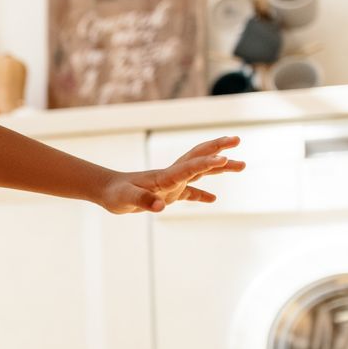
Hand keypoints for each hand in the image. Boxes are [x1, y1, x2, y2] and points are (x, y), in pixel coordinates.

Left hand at [100, 136, 243, 213]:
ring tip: (242, 164)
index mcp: (164, 177)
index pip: (189, 168)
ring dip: (220, 167)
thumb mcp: (125, 198)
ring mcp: (171, 184)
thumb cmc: (114, 193)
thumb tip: (160, 207)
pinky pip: (190, 191)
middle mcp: (171, 177)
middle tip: (238, 141)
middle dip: (218, 149)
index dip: (206, 163)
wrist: (105, 190)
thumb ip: (142, 200)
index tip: (224, 158)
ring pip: (200, 172)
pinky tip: (214, 199)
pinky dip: (202, 194)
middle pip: (199, 158)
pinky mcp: (167, 193)